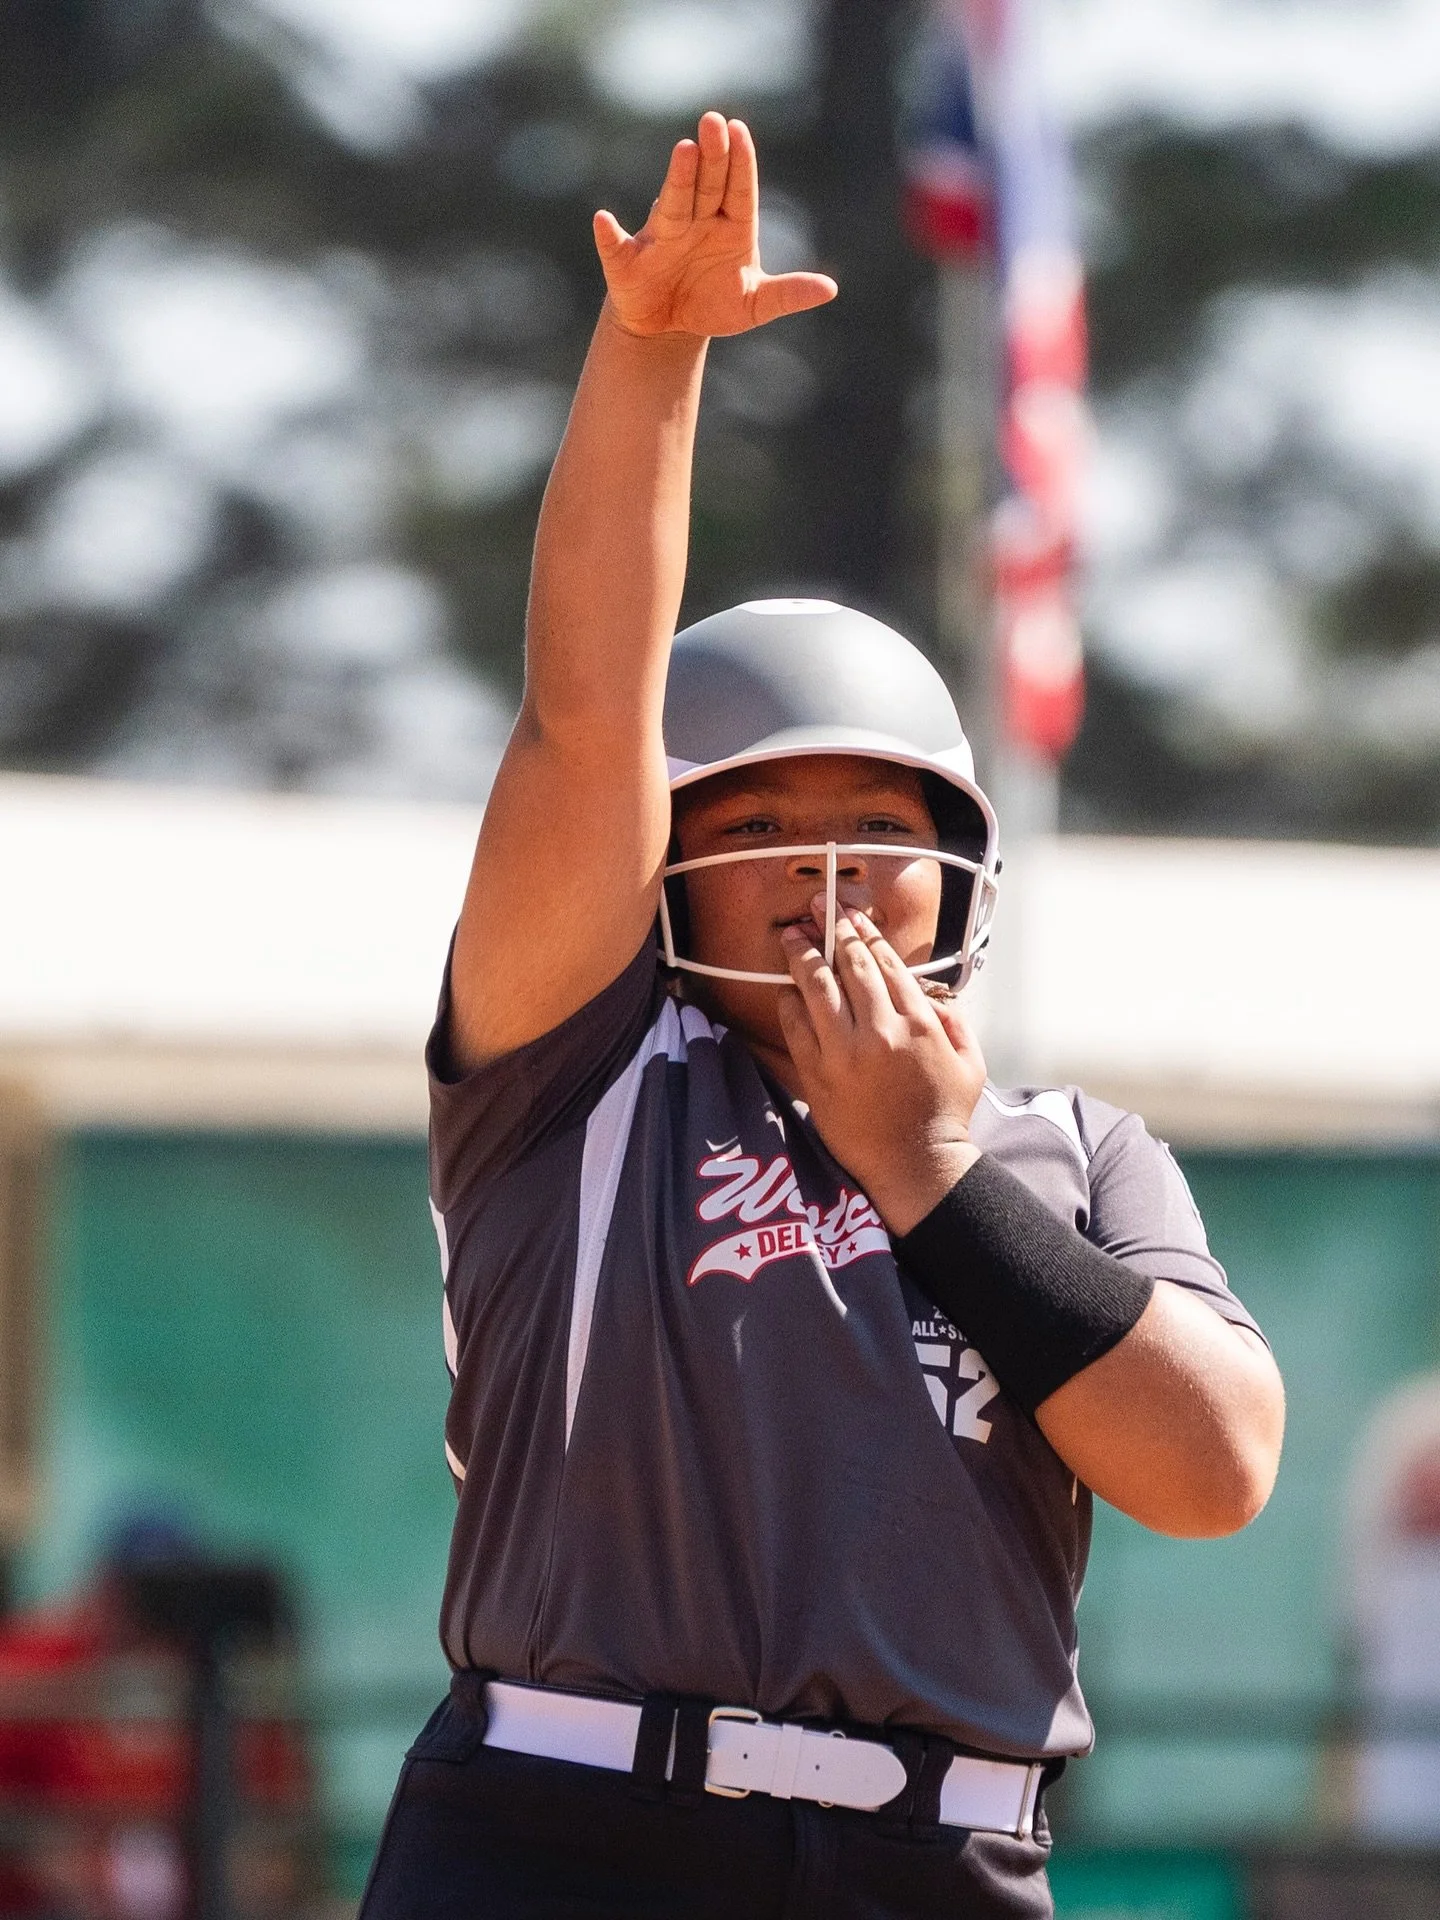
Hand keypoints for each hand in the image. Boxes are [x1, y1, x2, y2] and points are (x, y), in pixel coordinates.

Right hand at [594, 112, 837, 338]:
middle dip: (711, 155)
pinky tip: (604, 222)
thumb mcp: (755, 304)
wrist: (671, 327)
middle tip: (714, 122)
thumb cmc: (714, 305)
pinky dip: (608, 236)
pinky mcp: (629, 262)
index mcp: (730, 226)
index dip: (740, 163)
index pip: (738, 189)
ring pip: (673, 203)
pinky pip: (617, 247)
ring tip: (684, 151)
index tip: (740, 131)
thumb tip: (830, 290)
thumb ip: (788, 293)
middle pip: (707, 184)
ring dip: (677, 178)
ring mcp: (662, 238)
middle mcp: (696, 221)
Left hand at [776, 901, 986, 1235]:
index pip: (885, 962)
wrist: (915, 1165)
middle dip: (830, 930)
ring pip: (817, 989)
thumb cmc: (945, 1115)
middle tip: (815, 907)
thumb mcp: (970, 1061)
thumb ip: (954, 1020)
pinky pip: (796, 1028)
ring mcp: (844, 1053)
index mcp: (917, 1022)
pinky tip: (785, 988)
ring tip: (791, 937)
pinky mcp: (818, 1075)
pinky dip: (789, 1003)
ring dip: (802, 957)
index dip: (864, 932)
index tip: (849, 914)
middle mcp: (879, 1030)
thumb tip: (930, 994)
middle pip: (848, 966)